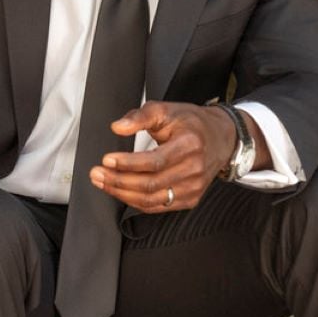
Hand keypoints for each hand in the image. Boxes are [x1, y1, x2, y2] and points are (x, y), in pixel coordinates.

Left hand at [88, 101, 244, 212]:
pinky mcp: (190, 199)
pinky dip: (136, 202)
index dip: (128, 163)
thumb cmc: (191, 123)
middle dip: (118, 181)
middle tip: (97, 173)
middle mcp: (194, 169)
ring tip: (103, 183)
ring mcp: (193, 188)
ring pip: (152, 199)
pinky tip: (120, 191)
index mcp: (189, 145)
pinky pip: (158, 206)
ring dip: (123, 194)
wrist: (221, 137)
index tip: (106, 159)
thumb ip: (140, 116)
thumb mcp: (166, 110)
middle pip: (151, 184)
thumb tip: (117, 127)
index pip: (154, 161)